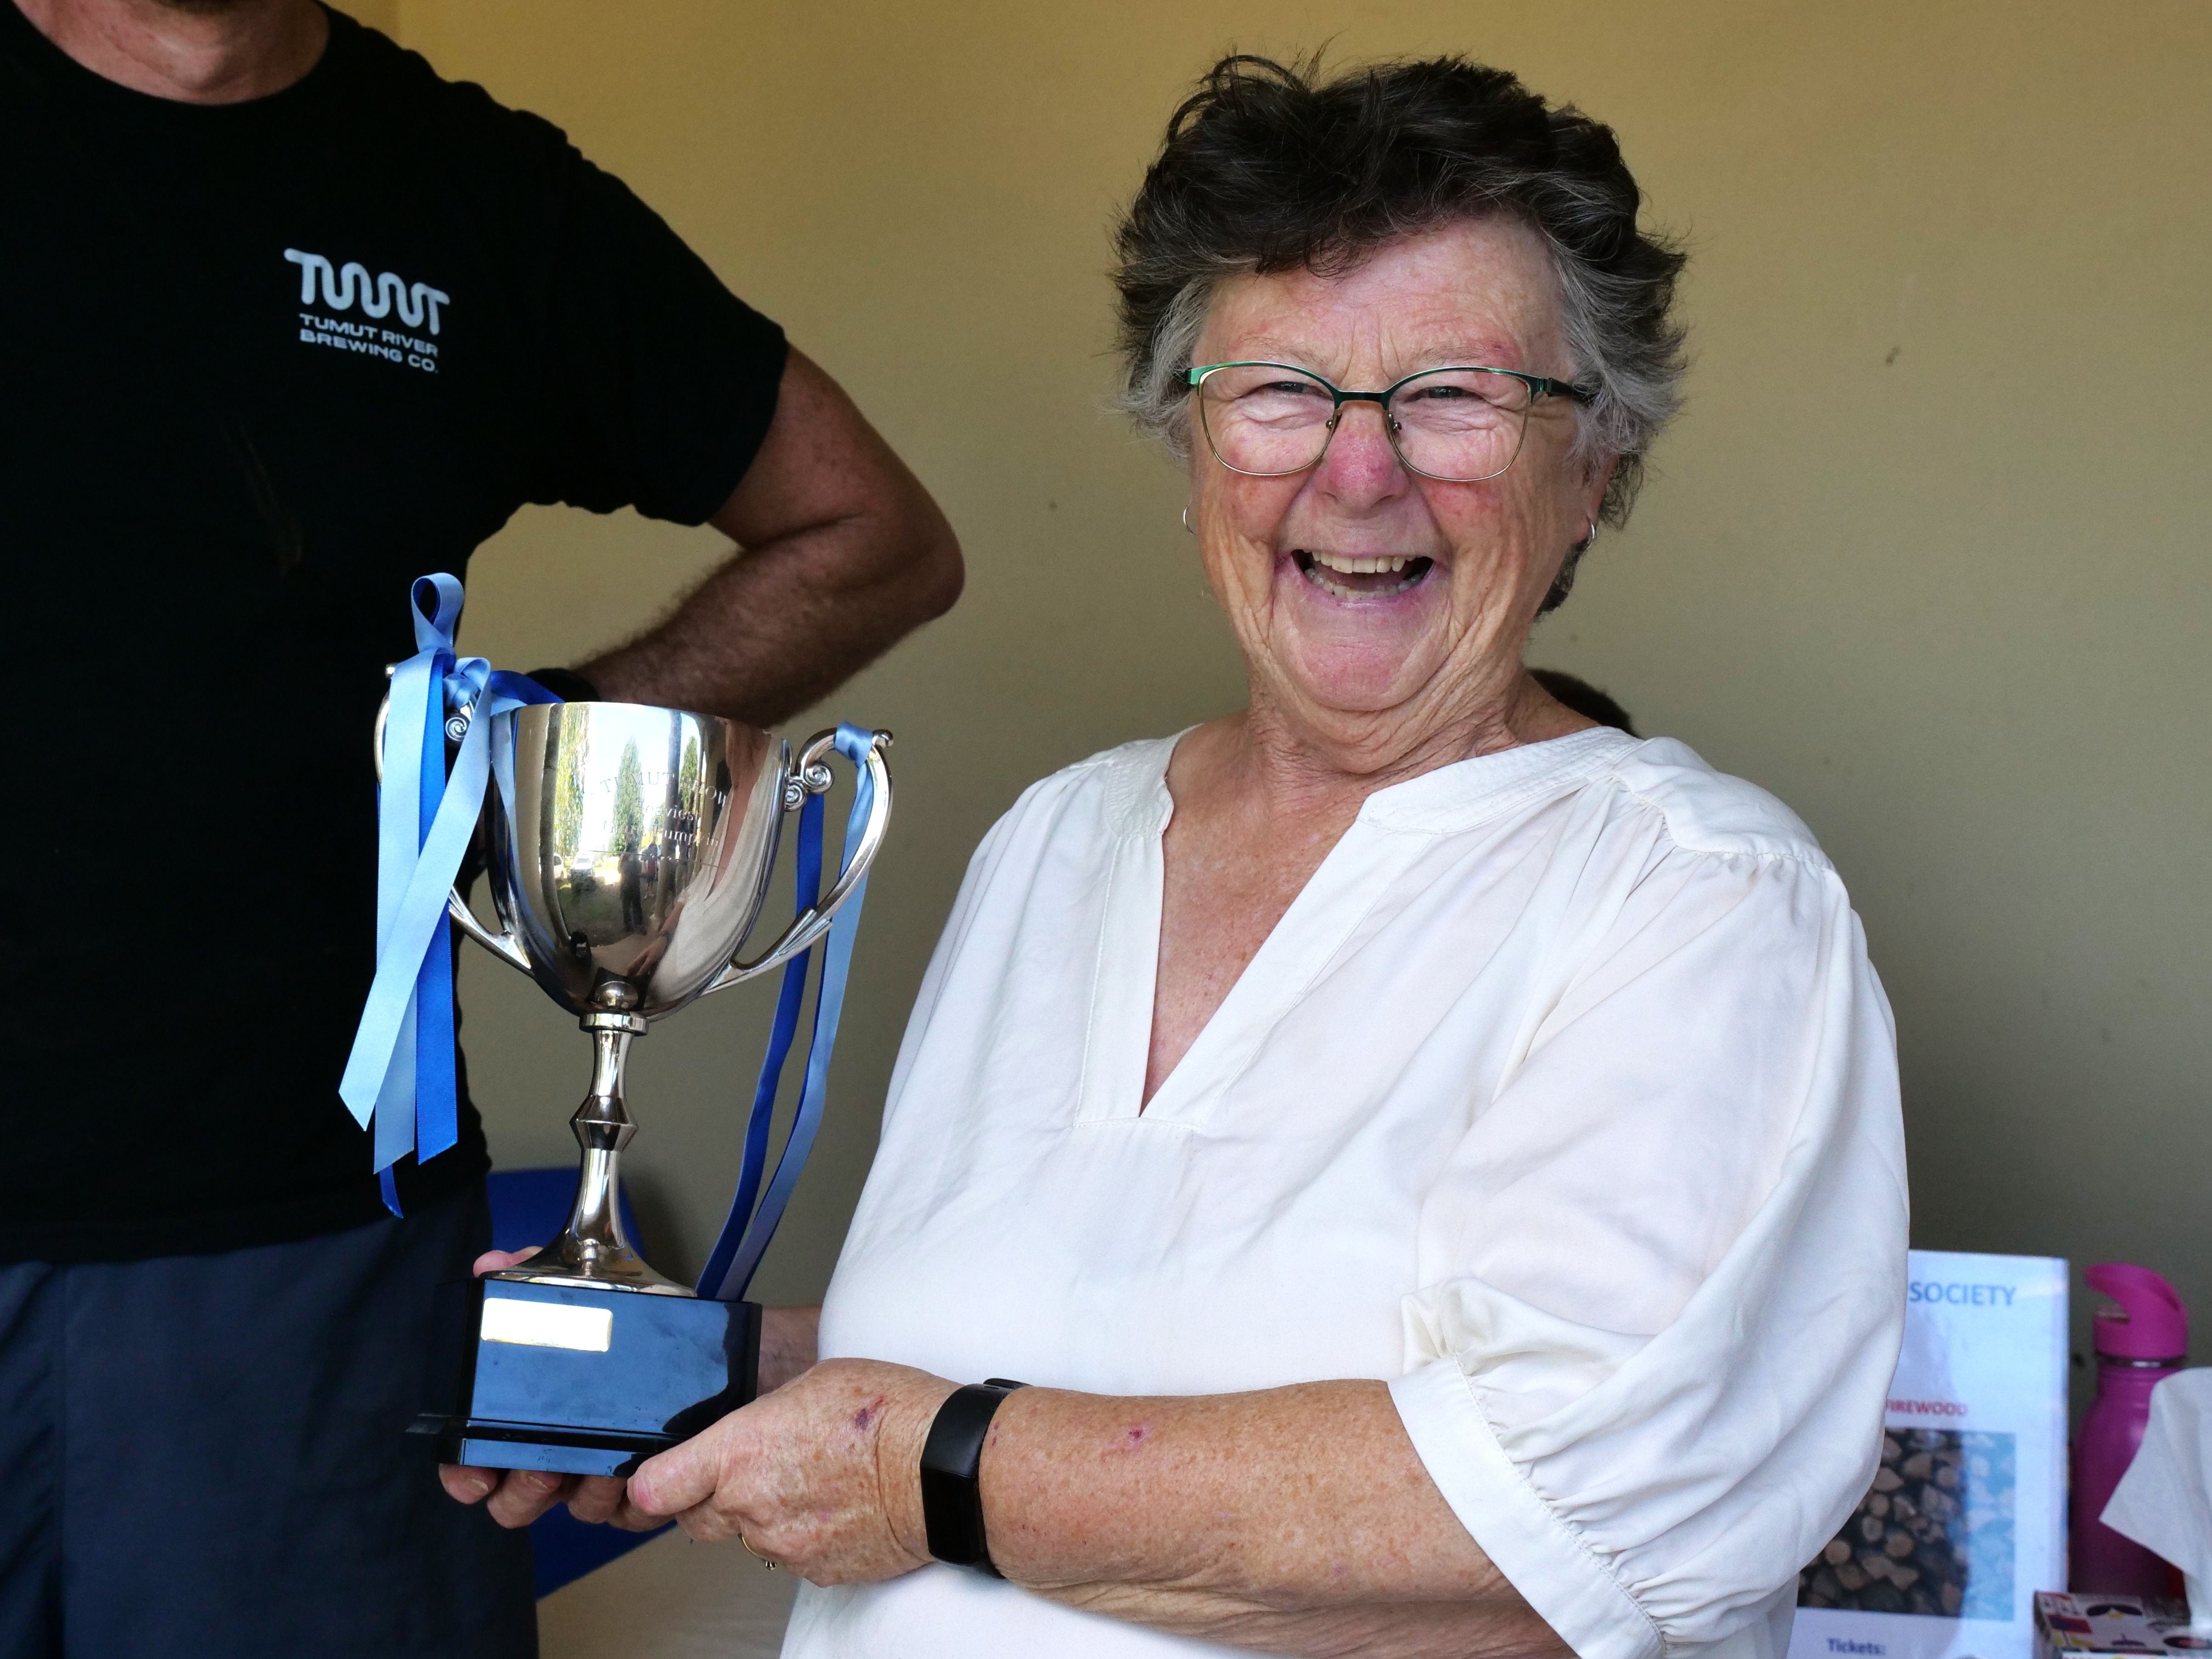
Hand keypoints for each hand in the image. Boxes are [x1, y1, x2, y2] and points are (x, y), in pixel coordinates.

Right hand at [435, 1246, 644, 1529]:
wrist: (709, 1335)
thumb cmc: (635, 1318)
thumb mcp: (587, 1285)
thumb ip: (534, 1270)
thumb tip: (490, 1264)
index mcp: (531, 1414)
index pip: (477, 1461)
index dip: (465, 1475)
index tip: (475, 1478)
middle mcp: (560, 1448)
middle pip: (517, 1500)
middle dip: (525, 1489)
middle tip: (545, 1465)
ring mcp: (602, 1470)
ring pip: (574, 1510)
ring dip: (584, 1493)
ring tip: (602, 1465)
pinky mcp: (652, 1482)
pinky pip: (632, 1514)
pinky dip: (633, 1501)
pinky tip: (639, 1476)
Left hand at [622, 1358, 957, 1583]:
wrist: (942, 1466)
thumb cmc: (887, 1411)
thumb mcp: (811, 1381)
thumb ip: (761, 1416)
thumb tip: (751, 1433)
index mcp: (739, 1451)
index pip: (653, 1488)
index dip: (648, 1485)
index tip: (653, 1479)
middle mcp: (750, 1505)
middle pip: (695, 1519)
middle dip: (712, 1498)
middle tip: (754, 1469)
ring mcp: (782, 1545)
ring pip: (747, 1538)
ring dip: (765, 1514)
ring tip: (814, 1480)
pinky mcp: (816, 1571)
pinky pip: (791, 1556)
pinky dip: (804, 1534)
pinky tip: (837, 1505)